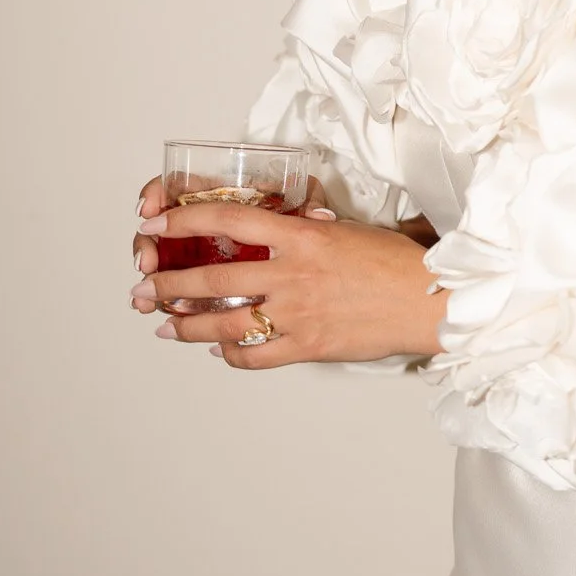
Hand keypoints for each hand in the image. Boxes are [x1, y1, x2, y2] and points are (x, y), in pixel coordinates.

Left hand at [130, 179, 447, 367]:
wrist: (428, 300)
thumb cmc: (393, 262)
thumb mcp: (344, 229)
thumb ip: (303, 229)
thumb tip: (277, 226)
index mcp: (301, 236)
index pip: (228, 219)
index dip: (183, 220)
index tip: (156, 224)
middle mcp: (292, 274)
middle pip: (213, 278)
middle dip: (171, 283)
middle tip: (147, 285)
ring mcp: (298, 313)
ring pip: (224, 323)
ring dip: (188, 325)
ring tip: (168, 324)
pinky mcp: (307, 346)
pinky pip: (255, 356)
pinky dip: (231, 356)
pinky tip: (219, 351)